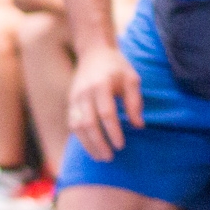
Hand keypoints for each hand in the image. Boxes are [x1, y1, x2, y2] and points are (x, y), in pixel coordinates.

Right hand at [68, 44, 142, 161]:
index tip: (121, 145)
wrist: (93, 52)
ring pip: (77, 125)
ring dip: (87, 143)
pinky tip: (90, 147)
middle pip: (88, 122)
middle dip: (98, 142)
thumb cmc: (117, 66)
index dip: (113, 131)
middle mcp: (85, 92)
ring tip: (99, 157)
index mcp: (101, 85)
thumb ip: (135, 102)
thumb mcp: (132, 79)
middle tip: (110, 158)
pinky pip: (72, 122)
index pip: (106, 113)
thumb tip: (138, 126)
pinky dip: (80, 137)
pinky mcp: (70, 101)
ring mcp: (75, 97)